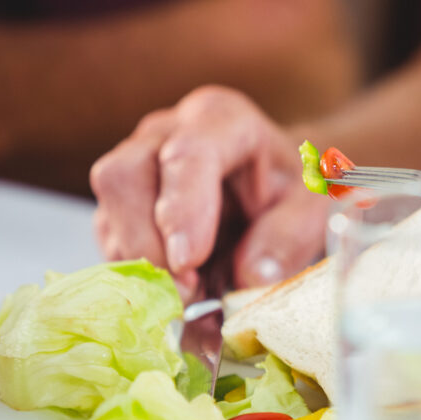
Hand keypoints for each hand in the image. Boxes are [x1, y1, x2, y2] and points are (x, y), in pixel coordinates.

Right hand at [90, 86, 327, 297]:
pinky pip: (110, 243)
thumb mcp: (311, 209)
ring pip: (109, 215)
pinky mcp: (120, 207)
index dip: (181, 209)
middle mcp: (165, 133)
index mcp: (220, 120)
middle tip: (186, 292)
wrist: (275, 187)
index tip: (188, 262)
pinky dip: (138, 278)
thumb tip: (251, 276)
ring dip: (142, 267)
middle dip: (148, 244)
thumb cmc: (291, 189)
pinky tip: (176, 296)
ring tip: (191, 299)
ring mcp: (135, 167)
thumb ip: (288, 237)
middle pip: (123, 176)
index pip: (186, 153)